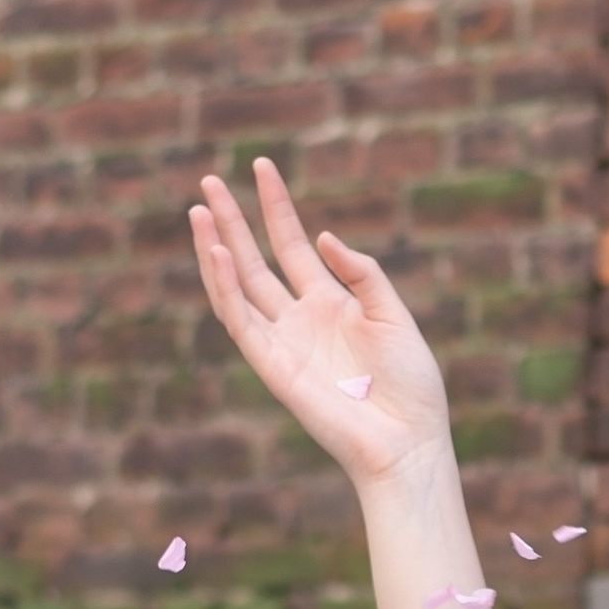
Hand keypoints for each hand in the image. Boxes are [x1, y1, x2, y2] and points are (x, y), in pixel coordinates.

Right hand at [189, 159, 452, 492]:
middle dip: (232, 222)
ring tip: (198, 212)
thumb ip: (361, 273)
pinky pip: (242, 323)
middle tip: (208, 182)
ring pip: (238, 289)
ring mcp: (284, 344)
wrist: (407, 442)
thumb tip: (322, 237)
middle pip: (255, 261)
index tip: (261, 166)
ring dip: (216, 251)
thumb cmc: (410, 386)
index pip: (291, 244)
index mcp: (330, 303)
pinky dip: (226, 289)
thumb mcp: (392, 315)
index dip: (275, 206)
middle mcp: (300, 321)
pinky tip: (217, 254)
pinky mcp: (275, 369)